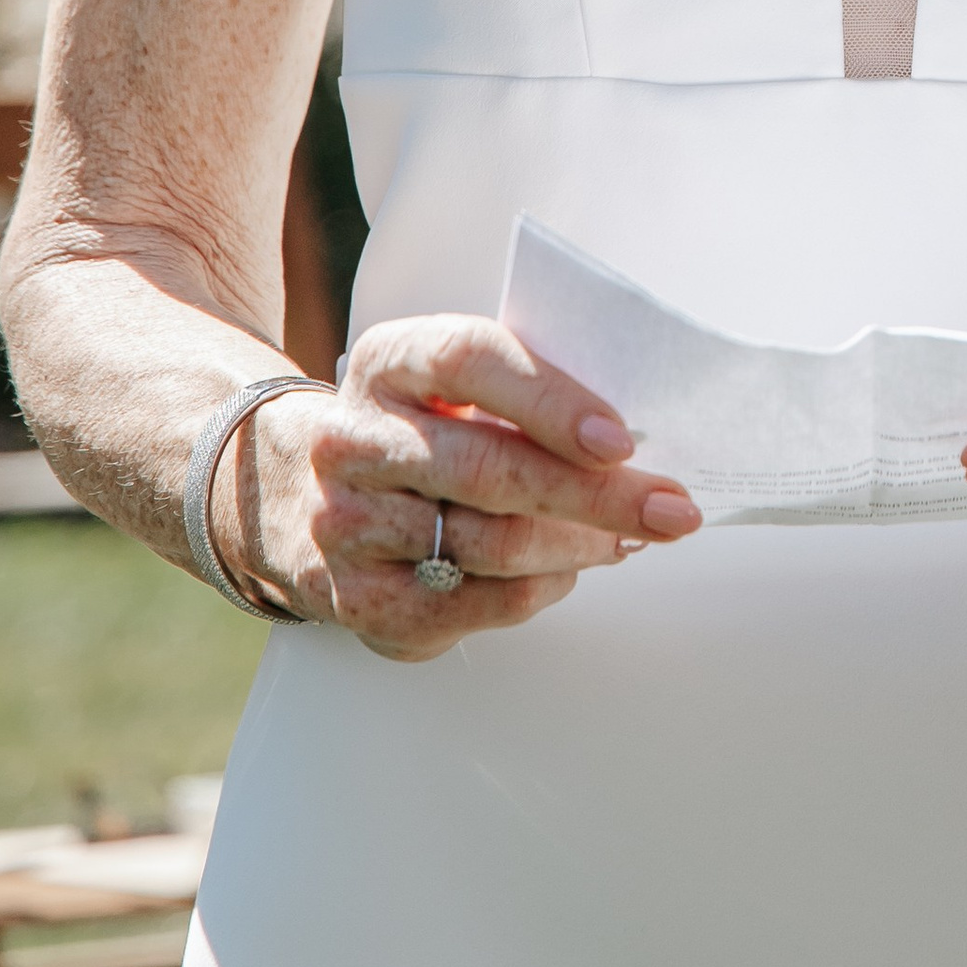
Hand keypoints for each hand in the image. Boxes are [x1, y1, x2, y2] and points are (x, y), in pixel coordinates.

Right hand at [227, 313, 701, 659]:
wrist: (296, 492)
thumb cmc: (419, 428)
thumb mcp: (452, 384)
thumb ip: (528, 391)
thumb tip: (639, 443)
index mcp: (387, 362)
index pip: (467, 362)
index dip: (549, 399)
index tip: (621, 439)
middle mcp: (352, 440)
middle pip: (488, 470)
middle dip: (597, 497)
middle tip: (671, 509)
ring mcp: (346, 523)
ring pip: (491, 545)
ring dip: (579, 547)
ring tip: (629, 538)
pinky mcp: (355, 597)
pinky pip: (473, 604)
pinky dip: (539, 590)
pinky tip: (568, 571)